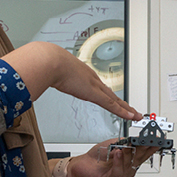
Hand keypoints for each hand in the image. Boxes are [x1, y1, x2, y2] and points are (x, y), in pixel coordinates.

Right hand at [1, 41, 141, 122]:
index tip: (115, 101)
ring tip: (135, 115)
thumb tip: (41, 79)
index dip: (109, 96)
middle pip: (111, 95)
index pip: (99, 88)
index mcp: (83, 75)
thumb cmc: (48, 64)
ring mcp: (94, 86)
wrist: (49, 60)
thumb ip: (49, 78)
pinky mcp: (94, 93)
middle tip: (132, 110)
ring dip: (126, 108)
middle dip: (122, 103)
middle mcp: (92, 80)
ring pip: (115, 100)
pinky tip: (131, 116)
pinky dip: (122, 111)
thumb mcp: (51, 72)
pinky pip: (112, 104)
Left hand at [66, 138, 161, 176]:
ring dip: (128, 154)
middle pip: (140, 158)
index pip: (144, 153)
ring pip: (130, 165)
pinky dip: (118, 162)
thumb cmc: (96, 157)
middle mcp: (128, 169)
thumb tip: (135, 137)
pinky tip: (117, 154)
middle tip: (148, 140)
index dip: (152, 146)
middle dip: (145, 148)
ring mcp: (121, 175)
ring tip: (126, 146)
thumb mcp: (113, 144)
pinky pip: (119, 172)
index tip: (157, 140)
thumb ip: (124, 142)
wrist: (81, 166)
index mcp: (130, 160)